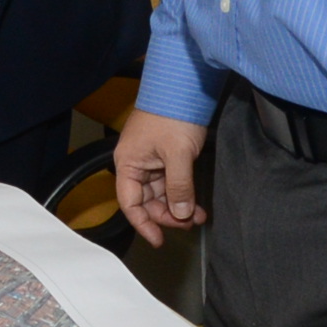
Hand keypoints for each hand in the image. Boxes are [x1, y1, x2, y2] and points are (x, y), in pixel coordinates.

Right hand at [112, 109, 208, 248]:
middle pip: (146, 201)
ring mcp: (151, 160)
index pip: (130, 203)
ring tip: (198, 216)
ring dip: (179, 205)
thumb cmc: (171, 114)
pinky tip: (197, 203)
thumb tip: (182, 213)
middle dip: (167, 215)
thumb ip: (179, 187)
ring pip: (161, 193)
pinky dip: (184, 193)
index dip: (143, 224)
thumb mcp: (178, 155)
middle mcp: (136, 164)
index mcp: (128, 163)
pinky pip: (172, 181)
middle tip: (188, 223)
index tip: (158, 240)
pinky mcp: (166, 155)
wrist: (184, 86)